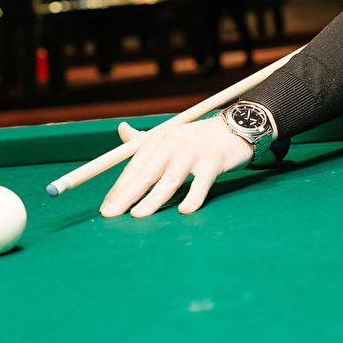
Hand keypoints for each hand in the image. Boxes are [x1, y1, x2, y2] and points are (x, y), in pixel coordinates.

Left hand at [100, 115, 252, 217]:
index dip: (119, 188)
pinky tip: (184, 210)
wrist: (236, 127)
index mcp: (159, 139)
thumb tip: (121, 129)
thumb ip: (144, 140)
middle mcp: (173, 143)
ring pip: (170, 179)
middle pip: (146, 173)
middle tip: (111, 214)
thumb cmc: (199, 139)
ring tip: (138, 215)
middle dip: (127, 195)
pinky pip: (201, 182)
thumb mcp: (170, 135)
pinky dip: (193, 197)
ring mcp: (193, 152)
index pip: (134, 166)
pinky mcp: (213, 161)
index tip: (107, 207)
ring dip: (153, 199)